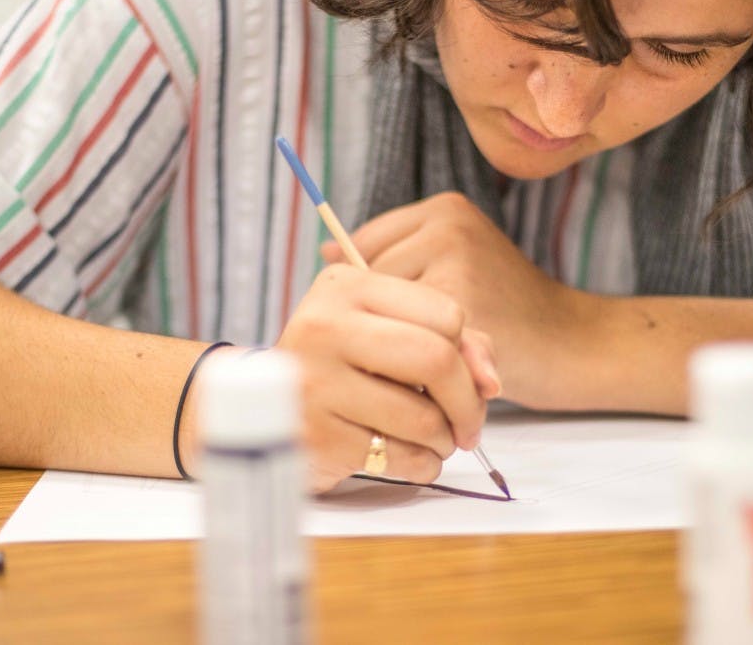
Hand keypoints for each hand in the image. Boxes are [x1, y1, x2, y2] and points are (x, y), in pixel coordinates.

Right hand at [276, 264, 499, 492]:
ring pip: (423, 418)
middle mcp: (324, 325)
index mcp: (346, 286)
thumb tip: (491, 381)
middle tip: (469, 425)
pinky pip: (399, 457)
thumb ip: (454, 344)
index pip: (446, 315)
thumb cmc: (342, 369)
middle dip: (468, 403)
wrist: (261, 412)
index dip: (467, 353)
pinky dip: (420, 465)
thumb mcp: (388, 334)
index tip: (462, 377)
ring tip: (435, 441)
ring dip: (445, 440)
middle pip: (437, 359)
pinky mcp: (315, 436)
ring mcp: (314, 382)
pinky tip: (408, 457)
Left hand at [323, 193, 576, 408]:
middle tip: (420, 343)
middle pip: (367, 279)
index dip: (373, 294)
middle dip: (383, 319)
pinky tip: (441, 374)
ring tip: (432, 359)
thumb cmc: (507, 314)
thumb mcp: (457, 267)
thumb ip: (401, 258)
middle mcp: (446, 225)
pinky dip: (412, 365)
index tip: (396, 318)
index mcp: (443, 210)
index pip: (363, 245)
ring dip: (395, 342)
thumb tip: (326, 252)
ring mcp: (454, 261)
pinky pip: (404, 338)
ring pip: (382, 311)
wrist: (572, 345)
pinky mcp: (460, 304)